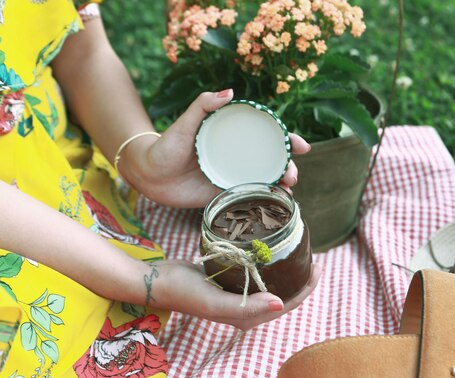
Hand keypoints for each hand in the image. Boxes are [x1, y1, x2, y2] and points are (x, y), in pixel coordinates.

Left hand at [121, 90, 310, 207]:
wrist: (149, 176)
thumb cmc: (166, 145)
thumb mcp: (185, 123)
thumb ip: (204, 106)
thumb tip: (229, 92)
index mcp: (233, 136)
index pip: (267, 135)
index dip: (288, 139)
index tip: (301, 144)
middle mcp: (238, 156)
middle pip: (272, 160)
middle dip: (289, 167)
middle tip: (292, 175)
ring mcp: (234, 176)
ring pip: (266, 180)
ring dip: (282, 185)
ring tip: (287, 189)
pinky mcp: (226, 195)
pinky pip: (251, 198)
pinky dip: (266, 201)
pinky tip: (276, 205)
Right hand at [153, 260, 321, 330]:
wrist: (159, 282)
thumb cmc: (186, 293)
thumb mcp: (216, 302)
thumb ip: (248, 307)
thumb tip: (281, 304)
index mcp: (248, 317)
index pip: (287, 304)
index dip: (306, 288)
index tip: (318, 266)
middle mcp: (246, 309)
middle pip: (283, 294)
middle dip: (301, 279)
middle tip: (313, 257)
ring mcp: (238, 295)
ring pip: (271, 283)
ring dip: (287, 270)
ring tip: (298, 251)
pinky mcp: (230, 281)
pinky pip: (257, 273)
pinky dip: (269, 263)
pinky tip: (272, 249)